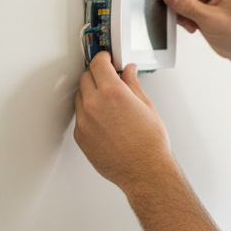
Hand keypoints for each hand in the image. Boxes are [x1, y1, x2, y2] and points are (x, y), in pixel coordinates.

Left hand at [74, 51, 174, 193]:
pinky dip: (88, 113)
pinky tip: (104, 120)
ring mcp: (85, 121)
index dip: (103, 58)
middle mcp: (95, 104)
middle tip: (108, 79)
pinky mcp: (81, 136)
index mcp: (113, 93)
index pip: (99, 64)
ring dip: (90, 93)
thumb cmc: (150, 144)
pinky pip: (80, 117)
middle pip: (86, 77)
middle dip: (96, 75)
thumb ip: (133, 85)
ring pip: (80, 96)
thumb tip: (128, 72)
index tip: (106, 59)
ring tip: (107, 102)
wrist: (145, 171)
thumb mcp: (147, 107)